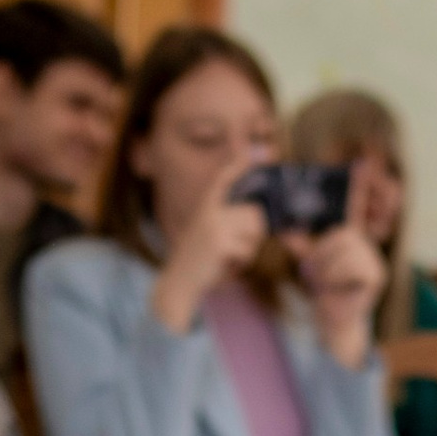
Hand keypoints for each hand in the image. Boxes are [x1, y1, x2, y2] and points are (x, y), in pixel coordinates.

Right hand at [150, 174, 267, 331]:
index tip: (251, 152)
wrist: (178, 283)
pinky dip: (242, 263)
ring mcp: (214, 225)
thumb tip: (258, 217)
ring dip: (250, 250)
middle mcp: (209, 211)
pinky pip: (247, 250)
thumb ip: (229, 223)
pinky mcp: (219, 242)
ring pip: (254, 231)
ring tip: (231, 257)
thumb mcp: (210, 235)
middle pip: (254, 213)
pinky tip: (226, 266)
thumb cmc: (199, 261)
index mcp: (206, 206)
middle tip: (238, 248)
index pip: (222, 179)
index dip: (237, 164)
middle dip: (255, 234)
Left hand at [292, 209, 384, 364]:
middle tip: (310, 275)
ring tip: (320, 283)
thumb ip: (303, 249)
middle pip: (346, 237)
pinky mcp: (376, 278)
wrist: (335, 322)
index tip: (307, 264)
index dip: (322, 245)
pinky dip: (338, 277)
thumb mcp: (312, 266)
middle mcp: (369, 250)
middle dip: (323, 256)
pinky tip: (334, 289)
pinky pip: (356, 268)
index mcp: (356, 243)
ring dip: (329, 269)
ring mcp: (375, 263)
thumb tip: (286, 235)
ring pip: (350, 253)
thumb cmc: (326, 293)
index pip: (341, 231)